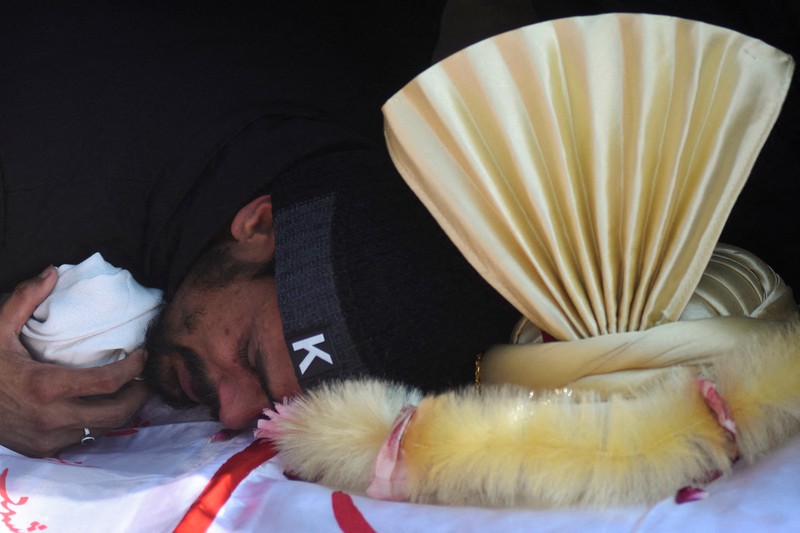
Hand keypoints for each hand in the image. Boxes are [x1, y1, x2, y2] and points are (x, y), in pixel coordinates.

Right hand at [0, 267, 149, 456]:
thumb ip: (24, 299)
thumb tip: (51, 272)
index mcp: (45, 386)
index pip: (109, 382)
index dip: (134, 369)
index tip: (142, 354)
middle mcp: (51, 417)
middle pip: (117, 412)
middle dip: (139, 395)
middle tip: (147, 378)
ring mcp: (48, 438)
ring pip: (103, 429)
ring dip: (121, 411)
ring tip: (130, 391)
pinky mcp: (43, 450)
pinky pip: (83, 439)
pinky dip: (98, 424)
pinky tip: (101, 407)